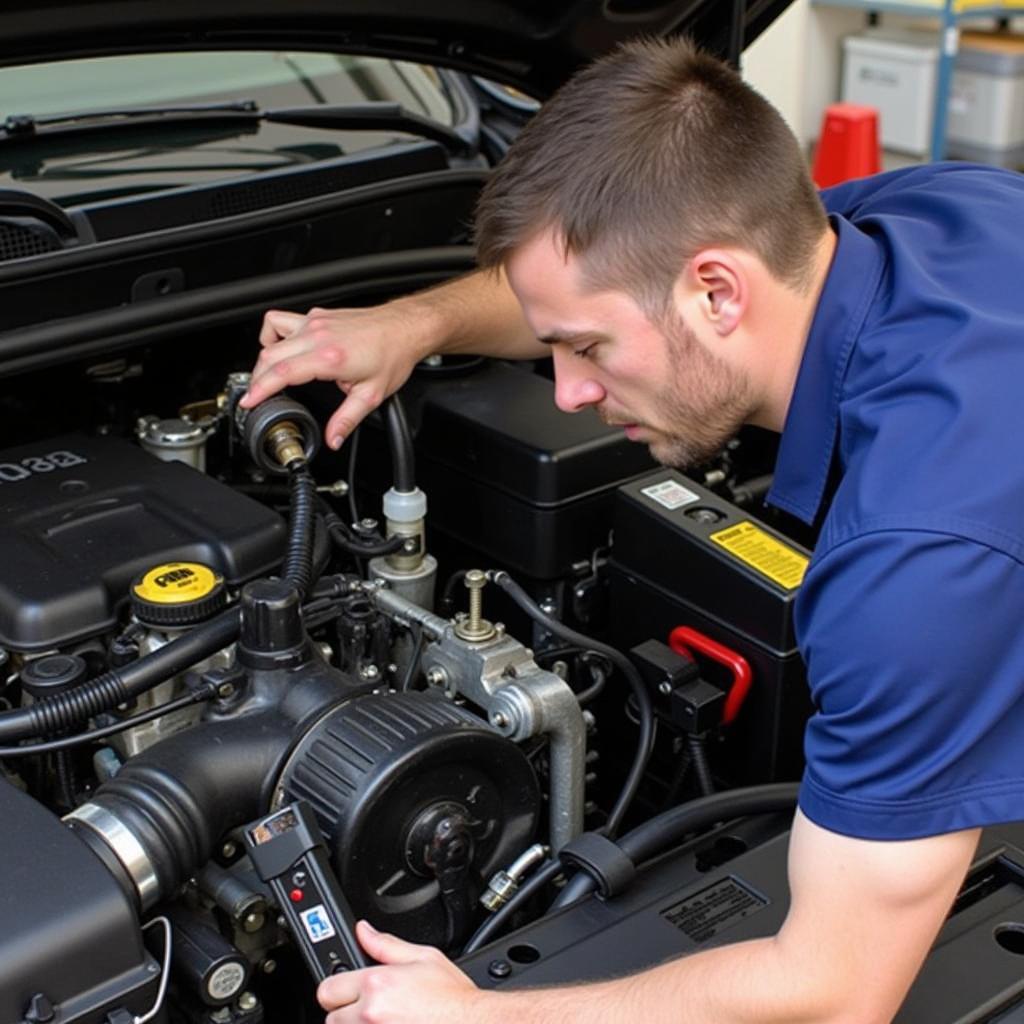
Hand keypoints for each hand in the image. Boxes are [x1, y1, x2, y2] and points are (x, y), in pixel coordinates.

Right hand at [241, 301, 432, 449]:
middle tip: (257, 396)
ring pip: (271, 337)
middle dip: (257, 379)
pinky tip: (281, 348)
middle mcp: (319, 336)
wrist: (404, 328)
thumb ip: (347, 420)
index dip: (261, 389)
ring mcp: (316, 322)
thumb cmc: (392, 354)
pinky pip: (282, 321)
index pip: (282, 373)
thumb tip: (332, 438)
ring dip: (263, 358)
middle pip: (269, 355)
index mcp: (330, 357)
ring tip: (267, 377)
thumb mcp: (371, 395)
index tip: (249, 402)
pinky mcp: (317, 316)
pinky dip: (274, 334)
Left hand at [318, 920, 483, 1023]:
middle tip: (369, 1009)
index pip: (327, 990)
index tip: (348, 991)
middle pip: (331, 1019)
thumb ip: (386, 944)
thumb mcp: (425, 957)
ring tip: (384, 1019)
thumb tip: (363, 931)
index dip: (337, 988)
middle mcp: (370, 1015)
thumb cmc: (453, 998)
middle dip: (346, 1013)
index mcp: (377, 984)